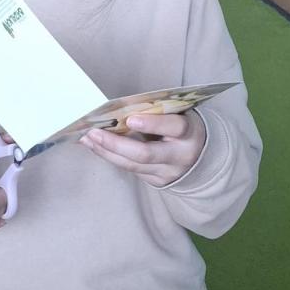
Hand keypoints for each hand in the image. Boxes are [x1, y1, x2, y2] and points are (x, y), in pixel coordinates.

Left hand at [81, 111, 206, 188]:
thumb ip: (157, 112)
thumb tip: (120, 108)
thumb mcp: (179, 116)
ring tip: (87, 139)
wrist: (202, 158)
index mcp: (189, 133)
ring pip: (133, 165)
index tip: (130, 119)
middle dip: (116, 143)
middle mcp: (180, 156)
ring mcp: (168, 172)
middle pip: (145, 153)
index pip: (174, 127)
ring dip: (106, 151)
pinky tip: (96, 147)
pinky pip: (131, 170)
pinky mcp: (157, 182)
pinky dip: (112, 158)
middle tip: (94, 132)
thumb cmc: (183, 128)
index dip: (152, 124)